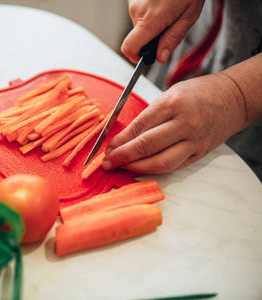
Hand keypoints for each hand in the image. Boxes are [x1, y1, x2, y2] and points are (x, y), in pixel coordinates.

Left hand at [101, 73, 246, 173]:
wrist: (233, 98)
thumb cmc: (198, 93)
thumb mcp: (170, 94)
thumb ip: (149, 115)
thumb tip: (124, 136)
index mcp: (173, 104)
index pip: (139, 127)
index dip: (120, 140)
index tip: (107, 147)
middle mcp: (184, 124)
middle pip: (146, 146)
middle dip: (122, 156)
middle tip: (108, 162)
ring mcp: (193, 141)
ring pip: (160, 162)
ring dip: (136, 167)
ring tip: (122, 167)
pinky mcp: (199, 153)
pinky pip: (173, 166)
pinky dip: (153, 169)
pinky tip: (140, 168)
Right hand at [122, 0, 204, 63]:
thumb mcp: (189, 16)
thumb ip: (172, 39)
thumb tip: (161, 58)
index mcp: (150, 20)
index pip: (129, 48)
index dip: (135, 57)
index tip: (144, 57)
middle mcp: (137, 11)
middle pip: (137, 36)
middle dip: (152, 35)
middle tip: (170, 24)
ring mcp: (133, 2)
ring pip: (139, 23)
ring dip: (152, 21)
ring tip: (168, 8)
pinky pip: (139, 11)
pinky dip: (149, 11)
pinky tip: (161, 2)